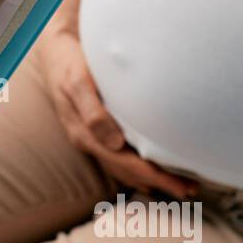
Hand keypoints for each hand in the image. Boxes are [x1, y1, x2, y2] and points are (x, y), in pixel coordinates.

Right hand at [39, 21, 197, 198]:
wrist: (53, 52)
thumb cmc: (69, 63)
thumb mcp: (77, 81)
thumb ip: (93, 111)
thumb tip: (115, 143)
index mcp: (84, 134)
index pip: (126, 164)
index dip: (154, 177)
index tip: (180, 187)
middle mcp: (88, 141)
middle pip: (127, 171)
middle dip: (158, 183)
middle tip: (190, 190)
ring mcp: (91, 139)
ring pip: (123, 168)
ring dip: (150, 179)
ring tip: (177, 185)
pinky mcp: (95, 132)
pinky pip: (118, 159)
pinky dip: (137, 170)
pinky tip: (150, 173)